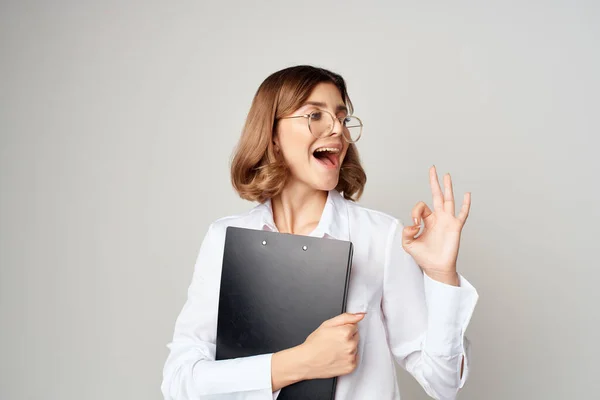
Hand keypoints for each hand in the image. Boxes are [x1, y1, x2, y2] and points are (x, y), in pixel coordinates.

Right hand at [299, 312, 365, 378]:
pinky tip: (338, 357)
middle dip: (347, 337)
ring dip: (348, 348)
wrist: (307, 361)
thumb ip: (346, 317)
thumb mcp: (327, 324)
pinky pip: (355, 358)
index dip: (344, 328)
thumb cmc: (314, 344)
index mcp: (345, 332)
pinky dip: (348, 358)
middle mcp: (350, 345)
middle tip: (334, 341)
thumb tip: (360, 315)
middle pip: (356, 336)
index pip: (354, 326)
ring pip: (355, 347)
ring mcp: (351, 357)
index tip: (336, 333)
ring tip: (334, 350)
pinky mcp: (351, 367)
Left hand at [402, 165, 471, 284]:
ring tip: (446, 175)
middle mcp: (438, 218)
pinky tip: (467, 194)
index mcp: (427, 220)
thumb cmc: (423, 256)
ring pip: (448, 200)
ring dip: (447, 187)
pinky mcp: (455, 227)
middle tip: (433, 168)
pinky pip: (462, 213)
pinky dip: (465, 204)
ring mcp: (447, 221)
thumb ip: (406, 233)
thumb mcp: (408, 244)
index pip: (421, 207)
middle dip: (434, 182)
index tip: (415, 225)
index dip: (415, 213)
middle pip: (436, 195)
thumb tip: (414, 224)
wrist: (436, 268)